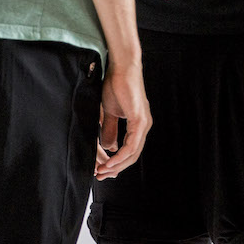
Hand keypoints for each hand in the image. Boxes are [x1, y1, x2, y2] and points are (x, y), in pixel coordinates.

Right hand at [95, 59, 150, 179]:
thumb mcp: (109, 112)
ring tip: (102, 171)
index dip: (116, 163)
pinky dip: (120, 156)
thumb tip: (110, 147)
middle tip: (100, 175)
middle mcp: (144, 126)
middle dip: (115, 168)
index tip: (102, 170)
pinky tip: (110, 161)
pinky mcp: (140, 120)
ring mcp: (144, 123)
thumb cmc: (115, 84)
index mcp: (138, 124)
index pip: (130, 151)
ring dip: (117, 165)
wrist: (120, 67)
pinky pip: (131, 145)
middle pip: (132, 156)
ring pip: (132, 153)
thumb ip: (110, 129)